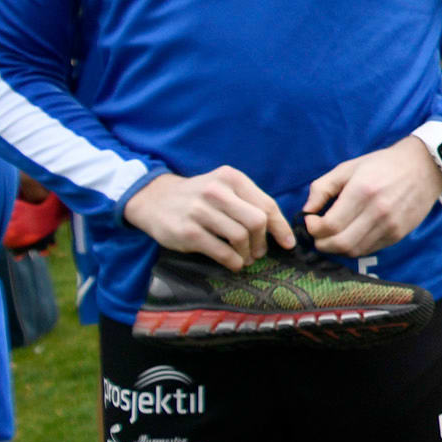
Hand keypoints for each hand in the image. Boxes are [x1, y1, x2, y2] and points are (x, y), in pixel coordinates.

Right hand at [123, 167, 296, 266]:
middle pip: (256, 222)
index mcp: (231, 178)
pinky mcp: (188, 232)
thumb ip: (248, 202)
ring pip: (240, 237)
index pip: (266, 205)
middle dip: (262, 242)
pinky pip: (222, 252)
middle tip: (259, 252)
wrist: (153, 199)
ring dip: (247, 254)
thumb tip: (278, 230)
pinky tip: (234, 263)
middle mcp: (216, 191)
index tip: (288, 243)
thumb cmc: (197, 196)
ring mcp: (200, 211)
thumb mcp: (223, 188)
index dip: (280, 227)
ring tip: (245, 258)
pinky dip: (234, 262)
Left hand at [303, 136, 441, 256]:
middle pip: (340, 243)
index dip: (313, 228)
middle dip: (321, 243)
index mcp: (362, 191)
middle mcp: (377, 211)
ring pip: (354, 251)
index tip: (311, 220)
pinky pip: (370, 249)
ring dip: (337, 248)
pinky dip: (355, 246)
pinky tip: (352, 234)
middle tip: (318, 234)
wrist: (424, 167)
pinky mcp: (399, 234)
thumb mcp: (348, 167)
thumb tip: (307, 210)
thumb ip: (322, 187)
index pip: (330, 225)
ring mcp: (390, 225)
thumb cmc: (382, 165)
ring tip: (334, 235)